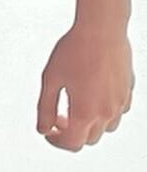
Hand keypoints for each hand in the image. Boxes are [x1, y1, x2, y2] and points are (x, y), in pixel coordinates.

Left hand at [37, 24, 133, 149]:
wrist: (102, 28)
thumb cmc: (75, 49)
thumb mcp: (50, 78)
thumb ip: (45, 107)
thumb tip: (43, 128)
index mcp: (84, 112)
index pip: (72, 143)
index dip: (56, 141)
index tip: (49, 131)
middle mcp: (106, 113)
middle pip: (88, 139)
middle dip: (72, 132)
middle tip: (59, 116)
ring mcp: (120, 104)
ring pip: (105, 128)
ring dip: (90, 124)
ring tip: (76, 103)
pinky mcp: (128, 93)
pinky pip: (117, 112)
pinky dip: (104, 112)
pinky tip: (93, 93)